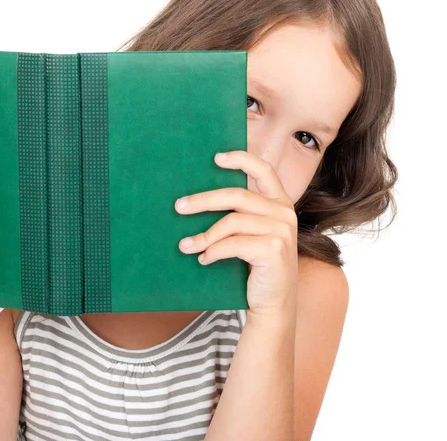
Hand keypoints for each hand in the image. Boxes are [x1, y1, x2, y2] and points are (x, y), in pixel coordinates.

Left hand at [174, 150, 298, 318]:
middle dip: (203, 200)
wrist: (274, 305)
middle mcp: (285, 212)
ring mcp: (282, 230)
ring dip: (203, 235)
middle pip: (236, 196)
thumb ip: (240, 214)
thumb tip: (199, 198)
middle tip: (179, 206)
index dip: (240, 159)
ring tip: (185, 245)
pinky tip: (203, 259)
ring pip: (231, 222)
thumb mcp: (252, 234)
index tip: (216, 158)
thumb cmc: (257, 266)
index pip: (263, 170)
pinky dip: (213, 251)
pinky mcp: (274, 249)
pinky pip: (232, 244)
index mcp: (281, 202)